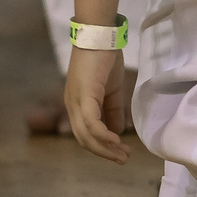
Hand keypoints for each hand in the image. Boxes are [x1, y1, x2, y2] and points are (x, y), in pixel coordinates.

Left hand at [63, 45, 131, 163]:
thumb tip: (116, 132)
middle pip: (84, 140)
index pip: (85, 134)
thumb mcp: (111, 90)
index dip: (101, 147)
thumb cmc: (104, 59)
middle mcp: (72, 105)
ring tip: (123, 155)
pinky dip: (103, 136)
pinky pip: (92, 123)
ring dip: (105, 148)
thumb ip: (113, 111)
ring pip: (86, 135)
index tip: (120, 154)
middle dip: (104, 153)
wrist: (100, 36)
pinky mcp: (84, 95)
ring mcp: (76, 101)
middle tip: (123, 160)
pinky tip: (117, 141)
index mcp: (77, 104)